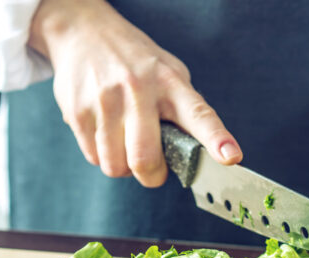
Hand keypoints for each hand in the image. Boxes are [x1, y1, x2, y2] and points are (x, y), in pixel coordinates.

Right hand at [28, 0, 241, 186]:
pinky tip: (105, 133)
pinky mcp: (78, 112)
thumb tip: (201, 153)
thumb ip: (185, 110)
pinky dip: (102, 155)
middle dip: (151, 176)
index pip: (198, 114)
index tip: (231, 157)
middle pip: (145, 160)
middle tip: (153, 168)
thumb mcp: (168, 73)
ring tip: (124, 141)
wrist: (83, 31)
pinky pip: (94, 158)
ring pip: (116, 166)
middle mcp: (138, 90)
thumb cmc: (135, 61)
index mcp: (170, 82)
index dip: (216, 139)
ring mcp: (105, 101)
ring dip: (123, 165)